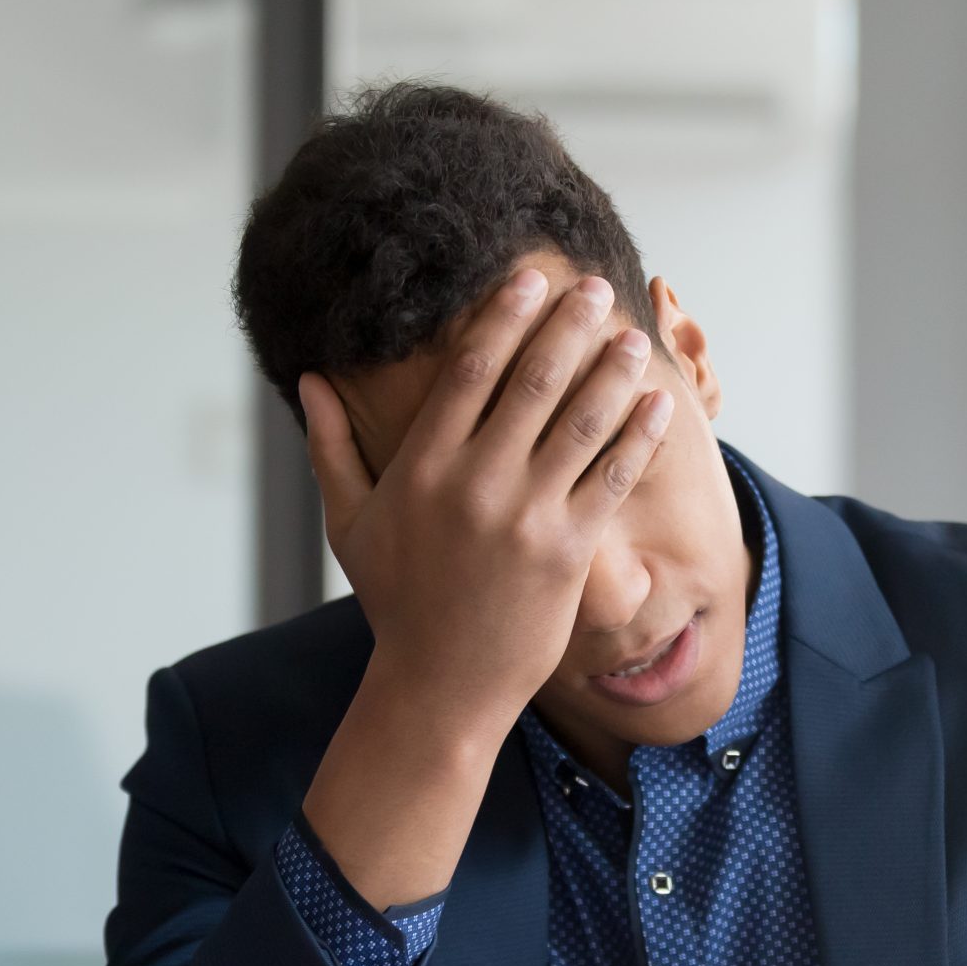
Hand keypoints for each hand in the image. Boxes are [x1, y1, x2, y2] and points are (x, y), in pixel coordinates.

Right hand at [299, 270, 675, 745]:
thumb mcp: (349, 524)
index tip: (529, 279)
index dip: (504, 317)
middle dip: (568, 325)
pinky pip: (611, 478)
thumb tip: (310, 379)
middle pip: (533, 381)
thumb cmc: (395, 604)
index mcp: (423, 467)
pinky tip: (656, 403)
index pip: (469, 369)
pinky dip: (637, 436)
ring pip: (581, 422)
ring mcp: (525, 516)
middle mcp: (475, 483)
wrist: (440, 686)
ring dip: (611, 370)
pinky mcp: (568, 551)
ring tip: (631, 334)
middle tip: (592, 286)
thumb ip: (331, 447)